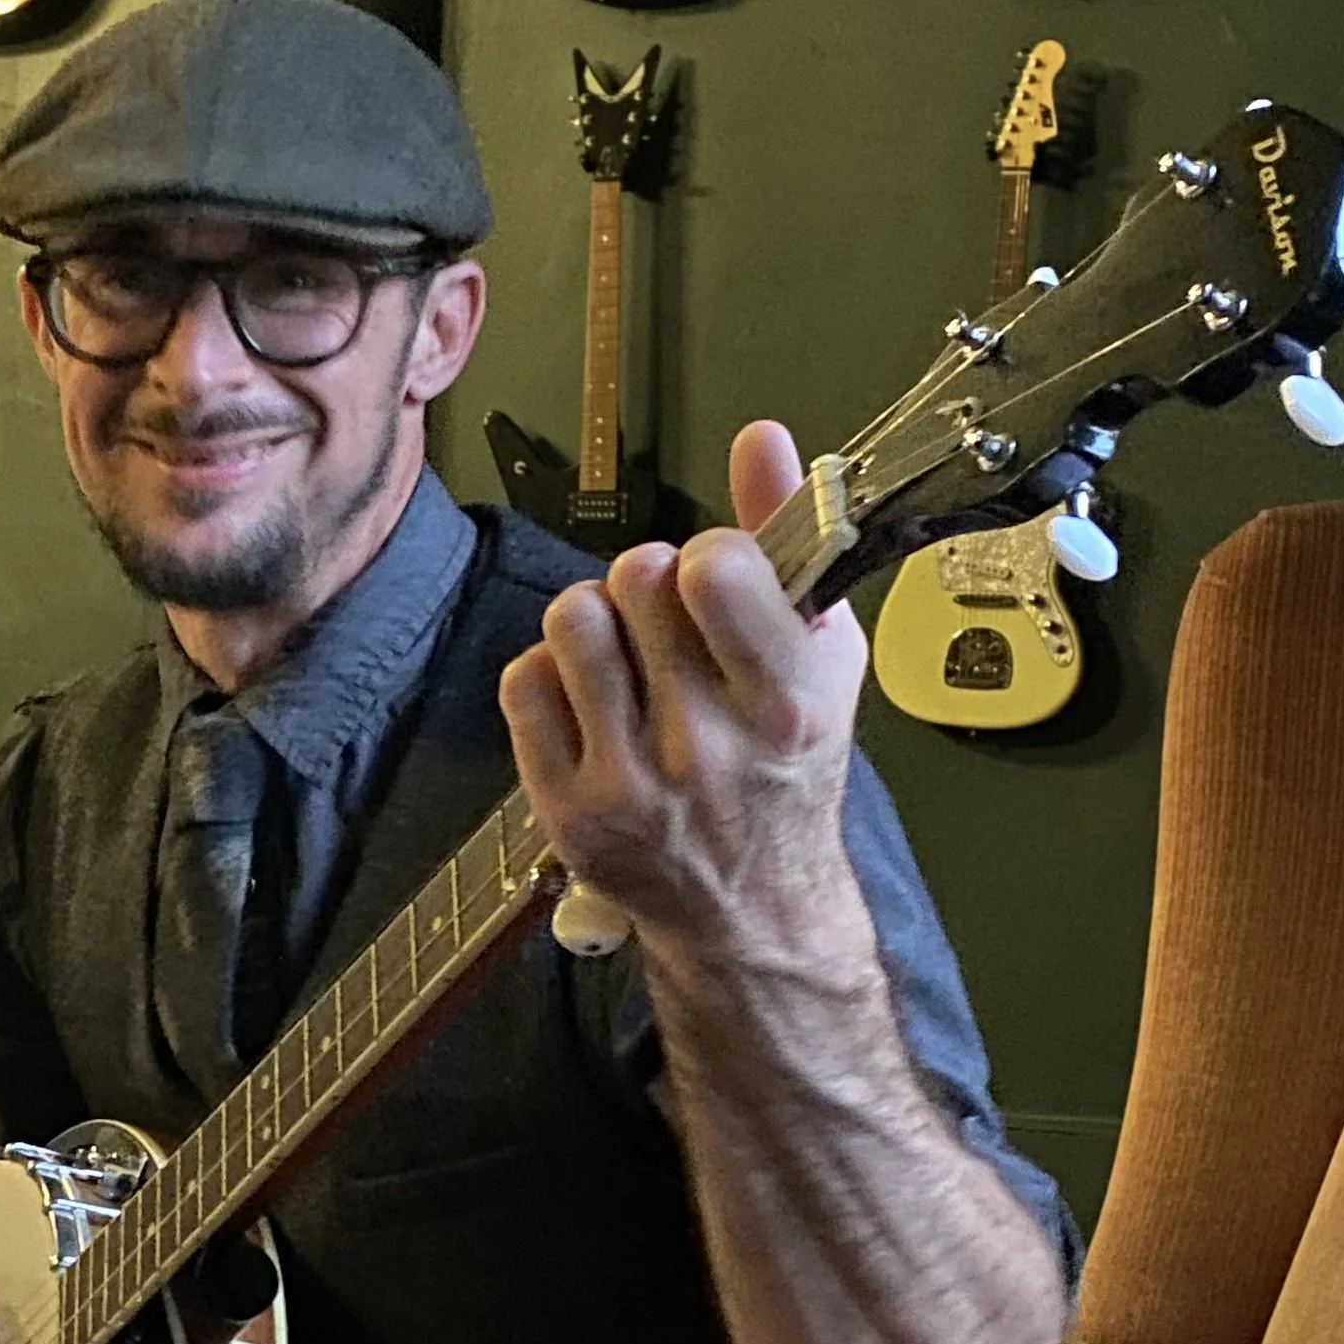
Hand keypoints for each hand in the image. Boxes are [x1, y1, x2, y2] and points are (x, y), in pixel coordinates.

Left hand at [497, 421, 869, 955]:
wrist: (749, 907)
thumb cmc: (788, 768)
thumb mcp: (820, 657)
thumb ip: (790, 542)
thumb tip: (761, 436)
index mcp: (787, 706)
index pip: (714, 571)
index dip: (707, 554)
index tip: (718, 583)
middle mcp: (710, 750)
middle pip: (635, 580)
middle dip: (648, 580)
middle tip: (666, 624)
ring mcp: (631, 785)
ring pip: (570, 620)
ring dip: (593, 618)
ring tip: (623, 655)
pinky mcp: (566, 809)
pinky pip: (523, 681)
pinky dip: (549, 673)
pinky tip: (587, 699)